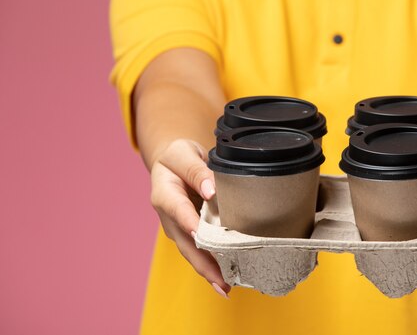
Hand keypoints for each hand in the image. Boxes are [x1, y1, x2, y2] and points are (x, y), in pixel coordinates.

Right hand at [150, 139, 229, 297]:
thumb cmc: (179, 157)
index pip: (177, 210)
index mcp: (164, 194)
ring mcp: (178, 229)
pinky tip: (228, 278)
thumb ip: (196, 170)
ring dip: (209, 271)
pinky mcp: (189, 234)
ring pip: (193, 253)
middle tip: (221, 282)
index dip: (189, 222)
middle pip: (185, 243)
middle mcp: (169, 217)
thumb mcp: (184, 154)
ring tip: (226, 287)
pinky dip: (213, 265)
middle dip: (203, 263)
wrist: (173, 164)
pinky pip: (200, 251)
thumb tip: (211, 190)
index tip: (200, 234)